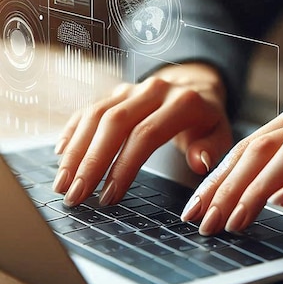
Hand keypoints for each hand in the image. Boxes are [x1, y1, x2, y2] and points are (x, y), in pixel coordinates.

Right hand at [53, 63, 231, 206]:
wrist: (196, 87)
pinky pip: (88, 109)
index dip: (125, 166)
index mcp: (182, 102)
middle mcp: (154, 90)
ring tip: (63, 184)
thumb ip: (210, 148)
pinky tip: (61, 154)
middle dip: (92, 162)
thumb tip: (199, 163)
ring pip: (96, 115)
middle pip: (114, 123)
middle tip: (77, 195)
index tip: (110, 196)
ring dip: (76, 151)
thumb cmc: (206, 119)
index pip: (146, 134)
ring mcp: (132, 89)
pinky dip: (73, 131)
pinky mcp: (116, 92)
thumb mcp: (220, 134)